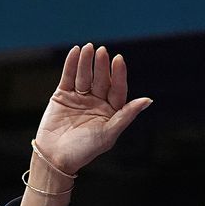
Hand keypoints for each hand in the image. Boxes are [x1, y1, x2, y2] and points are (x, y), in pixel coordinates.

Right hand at [33, 43, 152, 175]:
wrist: (56, 158)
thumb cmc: (85, 150)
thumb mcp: (109, 134)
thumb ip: (126, 115)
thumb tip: (148, 100)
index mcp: (111, 111)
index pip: (117, 89)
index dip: (118, 75)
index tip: (119, 60)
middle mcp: (97, 102)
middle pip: (100, 79)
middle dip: (101, 66)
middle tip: (102, 51)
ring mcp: (80, 97)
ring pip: (84, 76)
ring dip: (86, 62)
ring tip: (88, 48)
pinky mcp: (63, 95)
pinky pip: (68, 77)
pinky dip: (71, 64)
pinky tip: (75, 52)